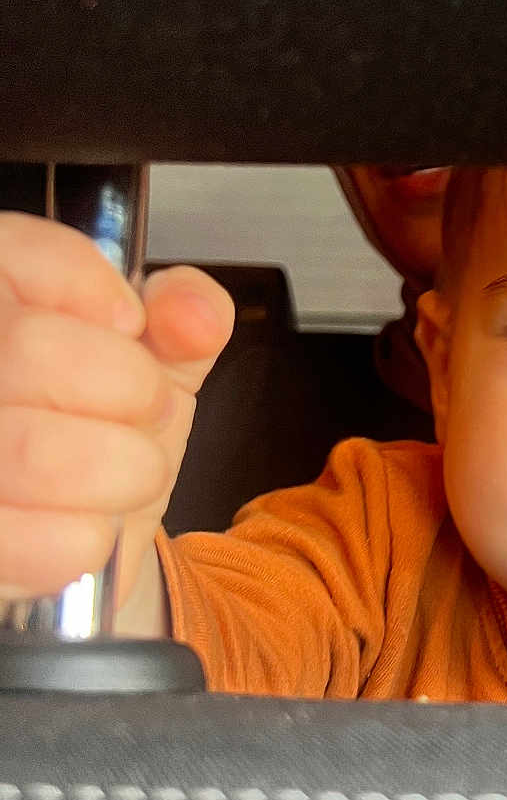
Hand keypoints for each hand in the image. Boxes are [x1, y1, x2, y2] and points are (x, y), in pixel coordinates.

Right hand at [0, 212, 232, 613]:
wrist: (69, 535)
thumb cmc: (99, 435)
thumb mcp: (153, 362)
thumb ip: (182, 322)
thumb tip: (195, 311)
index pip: (17, 254)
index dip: (94, 288)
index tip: (130, 323)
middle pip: (37, 353)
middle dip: (135, 393)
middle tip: (138, 413)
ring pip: (38, 455)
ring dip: (125, 472)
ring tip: (120, 474)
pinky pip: (45, 545)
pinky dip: (89, 542)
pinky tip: (83, 526)